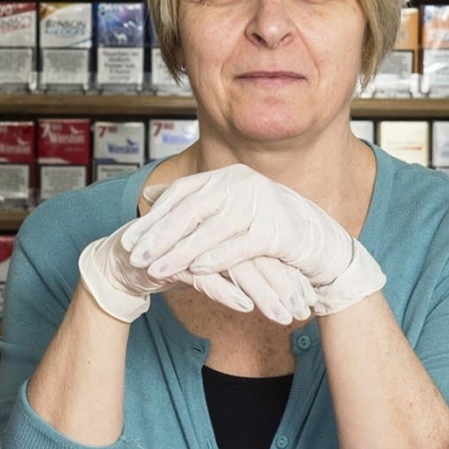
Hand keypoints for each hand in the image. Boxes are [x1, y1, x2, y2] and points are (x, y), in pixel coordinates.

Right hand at [78, 226, 314, 326]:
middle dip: (284, 289)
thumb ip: (244, 270)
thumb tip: (283, 288)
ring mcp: (195, 242)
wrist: (123, 261)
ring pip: (238, 269)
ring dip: (263, 295)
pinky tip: (246, 307)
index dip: (289, 278)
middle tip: (302, 313)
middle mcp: (216, 231)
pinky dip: (227, 292)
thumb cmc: (176, 261)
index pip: (268, 253)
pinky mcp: (174, 258)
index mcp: (228, 228)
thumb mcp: (215, 267)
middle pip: (260, 259)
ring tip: (282, 317)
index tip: (308, 302)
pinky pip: (205, 277)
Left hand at [121, 164, 383, 314]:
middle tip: (134, 257)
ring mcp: (262, 205)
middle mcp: (243, 184)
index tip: (128, 240)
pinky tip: (196, 271)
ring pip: (212, 230)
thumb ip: (193, 200)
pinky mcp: (277, 231)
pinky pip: (240, 246)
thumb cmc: (270, 227)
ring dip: (181, 252)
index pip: (182, 195)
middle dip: (160, 236)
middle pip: (192, 210)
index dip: (153, 218)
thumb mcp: (229, 208)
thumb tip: (151, 193)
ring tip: (158, 270)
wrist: (320, 242)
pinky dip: (217, 258)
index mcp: (227, 176)